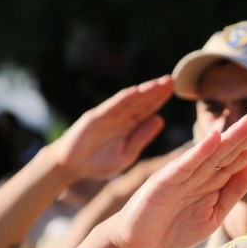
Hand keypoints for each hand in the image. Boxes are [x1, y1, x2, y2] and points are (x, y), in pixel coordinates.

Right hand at [48, 76, 172, 180]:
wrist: (72, 167)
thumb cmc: (99, 163)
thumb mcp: (127, 154)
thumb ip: (142, 137)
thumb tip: (160, 120)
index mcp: (129, 126)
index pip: (147, 110)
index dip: (160, 99)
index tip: (174, 90)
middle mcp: (119, 118)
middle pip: (141, 102)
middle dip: (155, 91)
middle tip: (171, 80)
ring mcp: (107, 116)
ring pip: (128, 101)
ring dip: (143, 91)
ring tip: (159, 83)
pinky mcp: (94, 118)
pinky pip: (111, 106)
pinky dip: (123, 98)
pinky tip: (136, 91)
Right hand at [108, 107, 246, 247]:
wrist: (138, 243)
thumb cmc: (173, 228)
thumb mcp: (214, 214)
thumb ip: (234, 191)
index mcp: (214, 178)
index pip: (242, 155)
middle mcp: (201, 171)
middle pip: (231, 147)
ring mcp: (183, 174)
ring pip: (213, 151)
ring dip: (232, 135)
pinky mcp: (165, 181)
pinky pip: (185, 164)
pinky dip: (200, 151)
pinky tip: (215, 137)